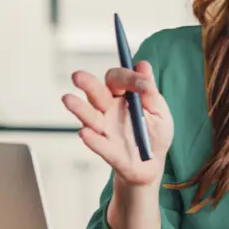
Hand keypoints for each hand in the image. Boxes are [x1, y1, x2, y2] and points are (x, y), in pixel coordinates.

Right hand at [63, 62, 173, 187]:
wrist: (153, 164)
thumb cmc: (155, 133)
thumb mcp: (160, 111)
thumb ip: (150, 91)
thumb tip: (143, 65)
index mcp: (123, 95)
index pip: (118, 79)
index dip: (128, 77)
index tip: (142, 84)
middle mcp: (109, 109)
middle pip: (96, 93)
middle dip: (88, 84)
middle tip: (78, 76)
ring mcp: (105, 129)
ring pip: (89, 116)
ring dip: (79, 108)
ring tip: (68, 99)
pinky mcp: (107, 150)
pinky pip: (98, 143)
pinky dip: (92, 139)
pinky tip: (85, 133)